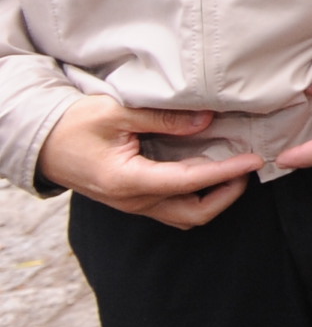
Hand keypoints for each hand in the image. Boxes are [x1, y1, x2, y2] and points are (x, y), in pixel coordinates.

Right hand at [36, 101, 256, 227]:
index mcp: (129, 180)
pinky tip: (209, 170)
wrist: (41, 144)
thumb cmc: (74, 125)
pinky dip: (197, 193)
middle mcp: (133, 201)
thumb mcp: (117, 112)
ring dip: (215, 197)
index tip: (255, 160)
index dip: (227, 172)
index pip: (190, 181)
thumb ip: (164, 119)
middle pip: (194, 213)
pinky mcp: (133, 199)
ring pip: (185, 215)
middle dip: (228, 194)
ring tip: (235, 168)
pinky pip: (173, 206)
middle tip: (248, 166)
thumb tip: (208, 120)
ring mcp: (133, 204)